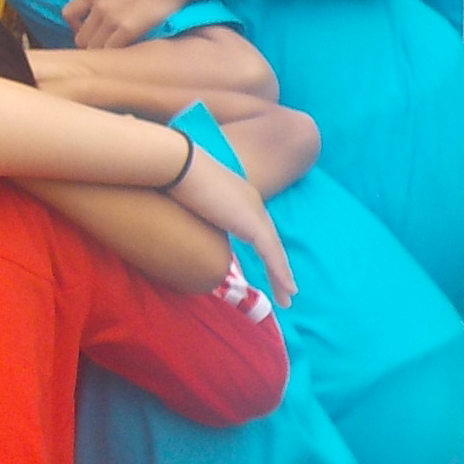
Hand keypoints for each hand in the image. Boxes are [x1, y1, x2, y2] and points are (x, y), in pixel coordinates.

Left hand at [64, 0, 197, 50]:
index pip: (68, 13)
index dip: (73, 25)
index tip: (84, 28)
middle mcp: (100, 7)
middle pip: (80, 36)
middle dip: (87, 42)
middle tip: (100, 43)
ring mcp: (114, 20)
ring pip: (94, 47)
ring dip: (101, 51)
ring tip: (111, 50)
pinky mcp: (129, 30)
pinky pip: (112, 50)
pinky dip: (114, 54)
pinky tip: (123, 52)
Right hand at [167, 150, 295, 306]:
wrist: (179, 167)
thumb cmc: (175, 179)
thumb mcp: (190, 202)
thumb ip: (199, 216)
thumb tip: (188, 231)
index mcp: (239, 196)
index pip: (257, 227)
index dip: (264, 247)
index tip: (267, 265)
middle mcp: (252, 201)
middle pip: (270, 239)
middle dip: (277, 264)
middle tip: (284, 288)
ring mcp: (254, 211)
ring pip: (274, 249)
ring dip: (281, 275)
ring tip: (287, 297)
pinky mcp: (252, 223)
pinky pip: (271, 252)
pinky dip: (279, 272)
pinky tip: (287, 289)